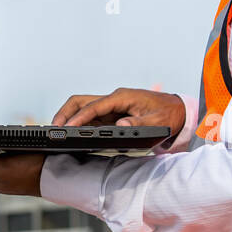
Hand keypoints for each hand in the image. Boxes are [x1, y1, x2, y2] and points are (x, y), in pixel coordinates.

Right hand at [52, 87, 186, 138]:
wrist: (177, 111)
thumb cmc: (167, 114)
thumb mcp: (157, 121)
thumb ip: (139, 123)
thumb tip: (121, 124)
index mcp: (122, 97)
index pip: (95, 106)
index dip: (80, 118)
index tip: (69, 128)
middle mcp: (113, 99)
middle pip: (81, 101)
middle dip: (65, 113)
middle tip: (54, 128)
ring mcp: (111, 106)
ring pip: (82, 107)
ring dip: (68, 117)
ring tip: (57, 132)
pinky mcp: (111, 114)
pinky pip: (90, 116)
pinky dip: (78, 123)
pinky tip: (71, 133)